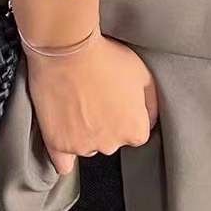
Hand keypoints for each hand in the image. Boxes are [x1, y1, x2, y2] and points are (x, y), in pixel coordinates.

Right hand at [26, 34, 158, 175]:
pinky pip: (62, 162)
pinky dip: (63, 157)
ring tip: (74, 102)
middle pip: (109, 140)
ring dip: (83, 131)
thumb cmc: (104, 56)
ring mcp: (83, 146)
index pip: (134, 133)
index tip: (113, 100)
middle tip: (93, 96)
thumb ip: (152, 102)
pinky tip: (66, 143)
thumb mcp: (142, 73)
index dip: (124, 114)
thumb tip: (151, 117)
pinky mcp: (58, 143)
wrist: (66, 48)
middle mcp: (111, 144)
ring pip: (86, 146)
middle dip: (104, 123)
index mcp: (135, 130)